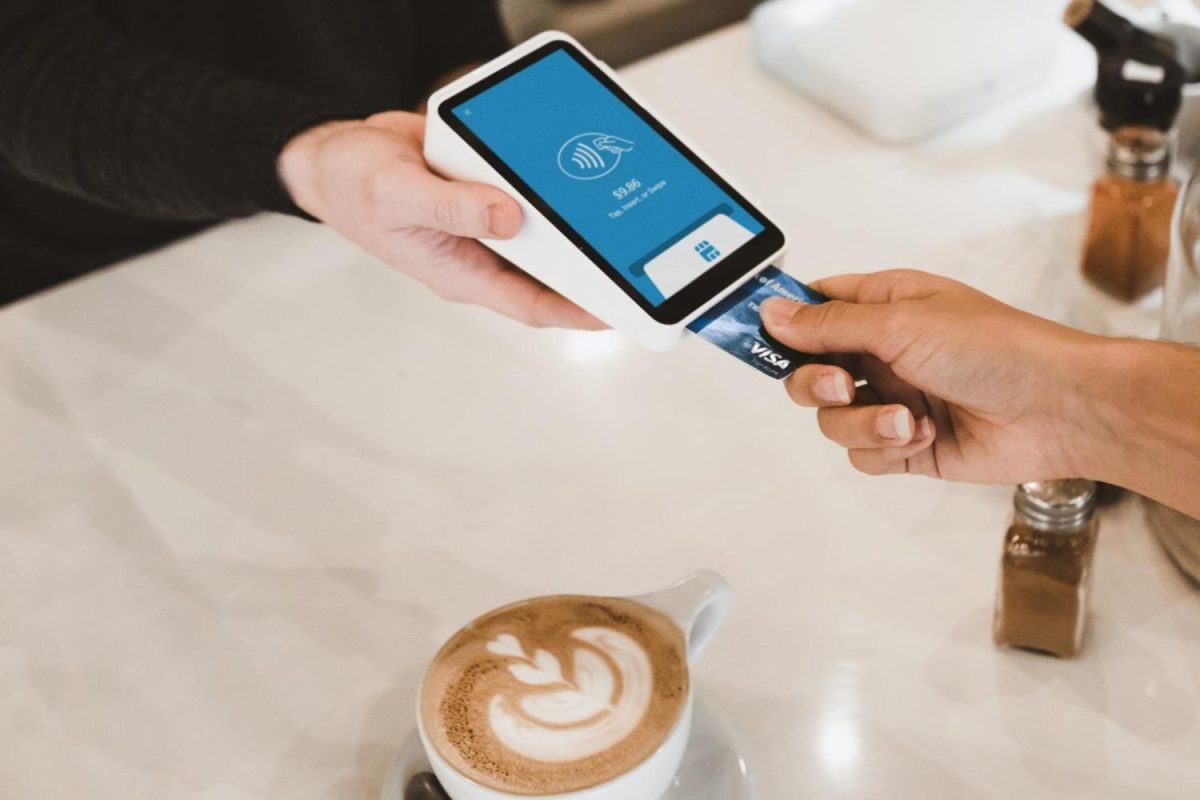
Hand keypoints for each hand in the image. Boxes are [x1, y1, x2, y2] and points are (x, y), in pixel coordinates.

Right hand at [277, 111, 602, 328]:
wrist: (336, 152)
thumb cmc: (354, 186)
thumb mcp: (397, 195)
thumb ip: (452, 206)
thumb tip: (508, 217)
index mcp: (462, 271)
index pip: (531, 304)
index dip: (577, 311)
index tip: (619, 311)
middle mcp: (482, 251)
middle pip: (550, 270)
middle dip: (594, 269)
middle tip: (641, 258)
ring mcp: (489, 220)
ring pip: (546, 229)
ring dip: (579, 221)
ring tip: (623, 212)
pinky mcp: (491, 187)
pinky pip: (530, 190)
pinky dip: (553, 180)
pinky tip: (578, 166)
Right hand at [761, 270, 1100, 483]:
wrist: (1057, 409)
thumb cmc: (997, 348)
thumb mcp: (901, 324)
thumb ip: (829, 325)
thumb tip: (773, 313)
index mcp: (882, 307)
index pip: (811, 309)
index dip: (781, 323)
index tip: (752, 336)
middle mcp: (883, 353)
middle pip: (809, 372)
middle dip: (818, 385)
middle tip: (843, 385)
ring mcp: (894, 399)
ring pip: (832, 421)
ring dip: (863, 424)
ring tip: (906, 419)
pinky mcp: (907, 445)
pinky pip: (861, 455)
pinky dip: (884, 449)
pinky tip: (921, 436)